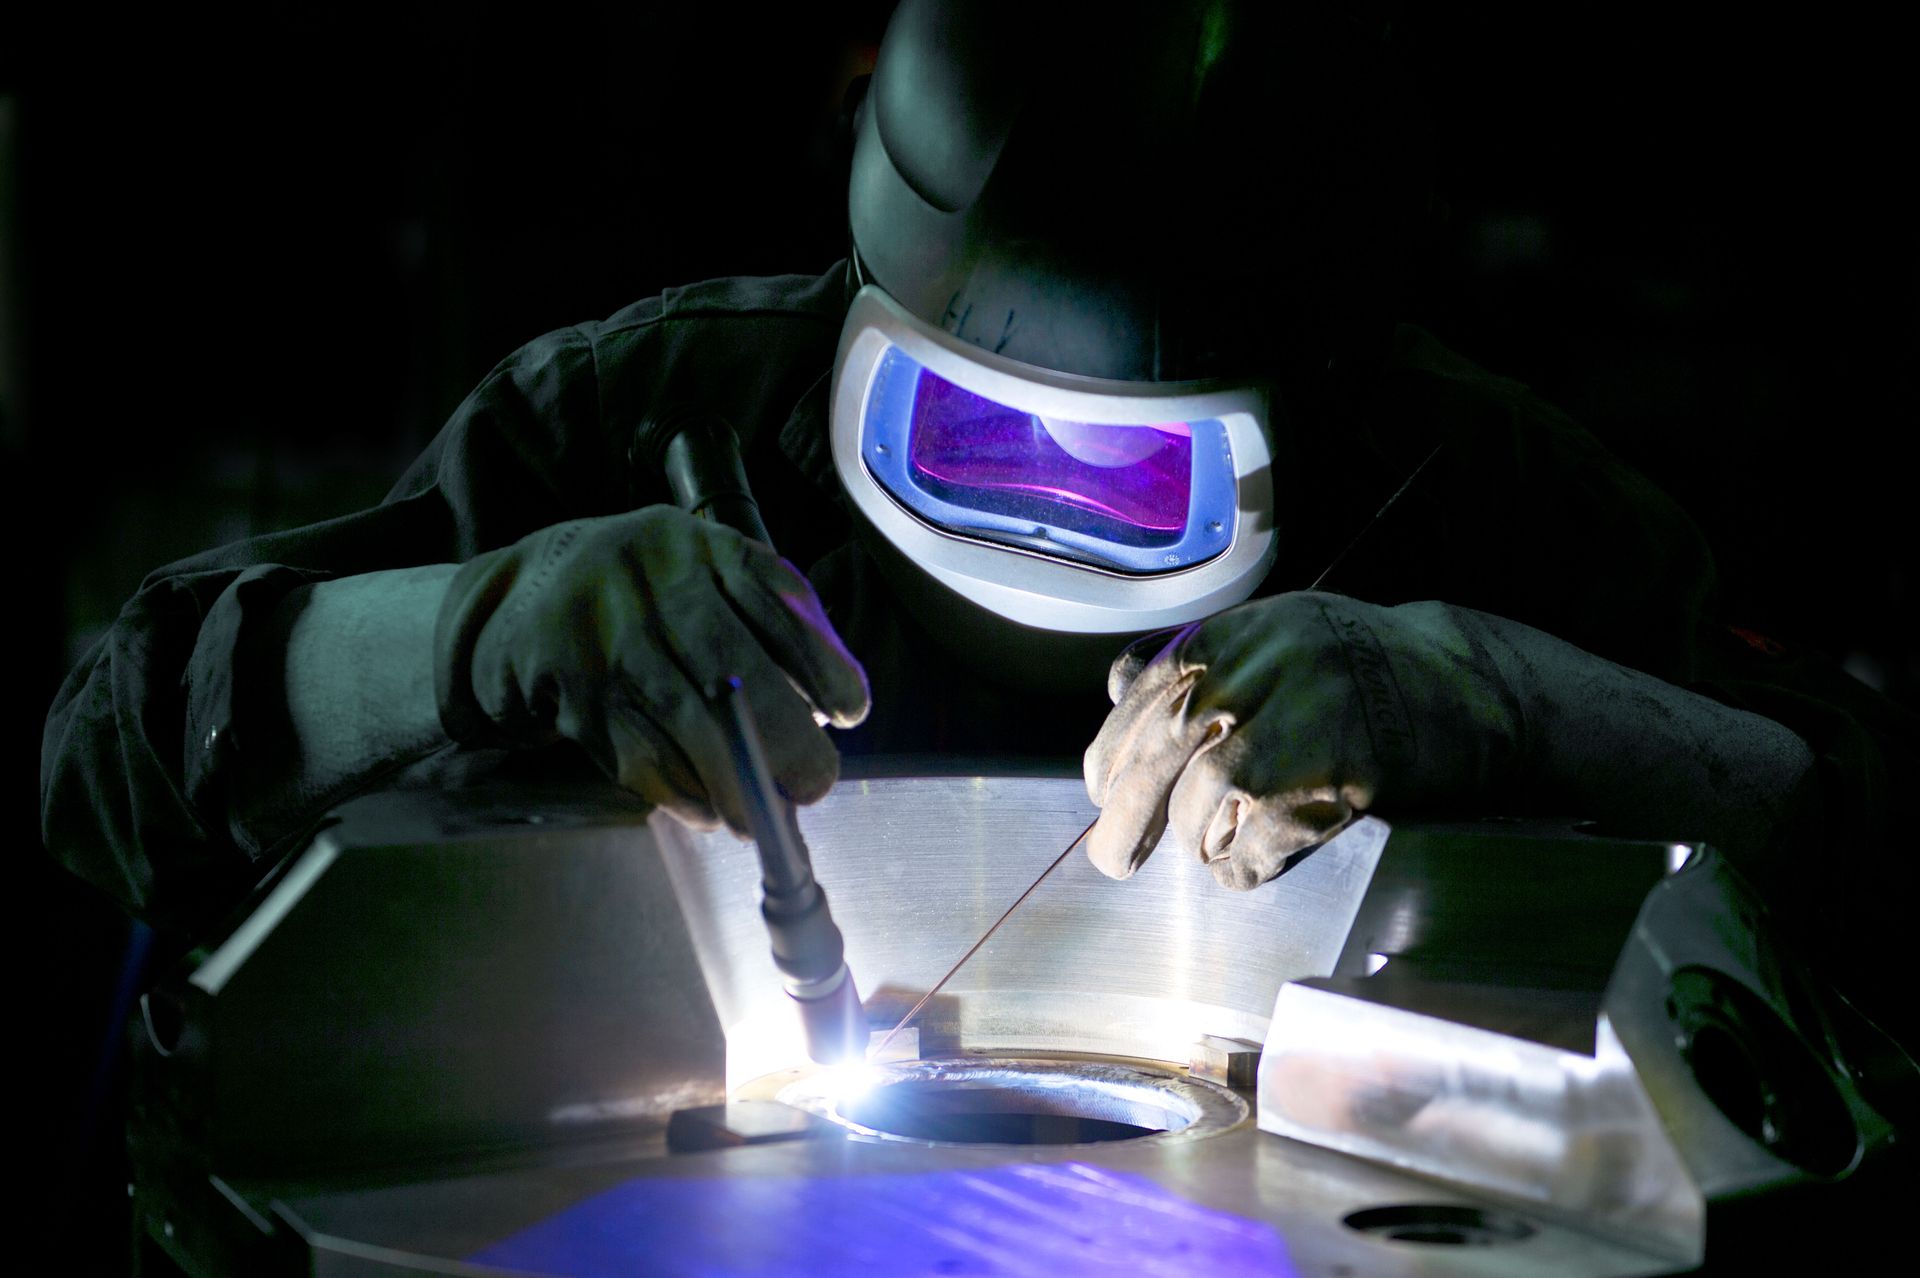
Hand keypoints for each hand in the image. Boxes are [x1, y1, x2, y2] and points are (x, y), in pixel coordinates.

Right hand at [435, 506, 869, 829]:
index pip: (772, 599)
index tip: (852, 711)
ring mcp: (604, 637)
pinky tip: (710, 810)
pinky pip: (634, 752)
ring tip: (766, 819)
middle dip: (783, 733)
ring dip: (735, 780)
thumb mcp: (704, 571)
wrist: (525, 596)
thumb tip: (832, 707)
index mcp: (695, 544)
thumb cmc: (646, 591)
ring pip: (683, 718)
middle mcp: (647, 583)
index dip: (820, 661)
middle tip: (815, 781)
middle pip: (728, 664)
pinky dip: (680, 791)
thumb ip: (768, 616)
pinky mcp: (573, 690)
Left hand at [1083, 592, 1522, 888]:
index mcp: (1231, 637)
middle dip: (1124, 819)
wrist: (1462, 686)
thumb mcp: (1272, 632)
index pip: (1139, 698)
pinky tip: (1246, 864)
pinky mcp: (1324, 789)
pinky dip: (1240, 868)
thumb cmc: (1358, 662)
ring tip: (1210, 846)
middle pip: (1155, 759)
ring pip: (1198, 810)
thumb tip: (1116, 686)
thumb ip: (1197, 656)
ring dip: (1195, 841)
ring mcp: (1287, 734)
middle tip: (1114, 859)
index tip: (1100, 789)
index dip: (1111, 755)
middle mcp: (1251, 677)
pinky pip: (1251, 849)